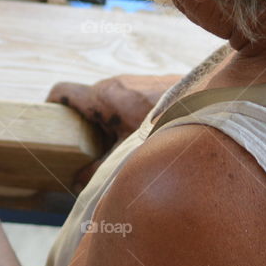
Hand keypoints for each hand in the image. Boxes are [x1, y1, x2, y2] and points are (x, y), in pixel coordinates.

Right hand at [47, 74, 181, 188]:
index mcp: (103, 97)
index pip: (61, 91)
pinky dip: (122, 119)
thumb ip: (100, 169)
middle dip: (80, 125)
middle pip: (83, 101)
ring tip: (113, 148)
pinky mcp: (149, 86)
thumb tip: (78, 183)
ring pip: (106, 102)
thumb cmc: (171, 126)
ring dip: (104, 124)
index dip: (49, 107)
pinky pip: (125, 101)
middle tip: (82, 151)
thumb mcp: (130, 153)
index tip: (49, 125)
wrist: (216, 105)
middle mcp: (114, 84)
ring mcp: (132, 82)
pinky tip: (137, 139)